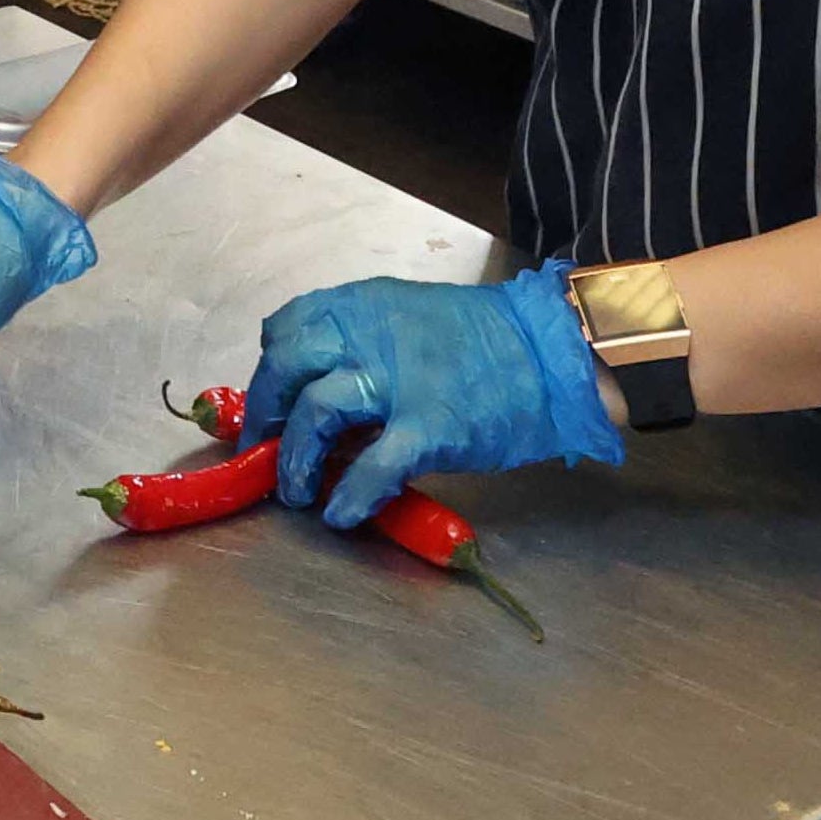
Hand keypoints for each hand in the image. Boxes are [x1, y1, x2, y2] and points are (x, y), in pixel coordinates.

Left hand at [241, 261, 625, 528]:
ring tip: (296, 491)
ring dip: (295, 459)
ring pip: (316, 412)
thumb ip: (363, 345)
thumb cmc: (486, 342)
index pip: (289, 327)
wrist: (555, 352)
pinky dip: (348, 494)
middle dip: (266, 412)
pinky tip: (340, 513)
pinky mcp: (430, 428)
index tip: (271, 403)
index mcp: (364, 306)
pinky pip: (371, 466)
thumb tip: (318, 393)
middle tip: (265, 448)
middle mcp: (370, 335)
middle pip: (286, 366)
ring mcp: (398, 382)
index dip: (271, 370)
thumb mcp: (411, 320)